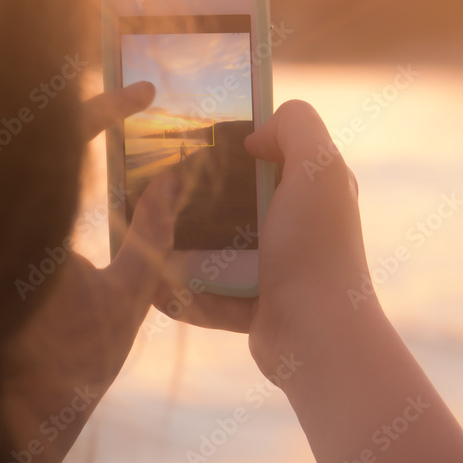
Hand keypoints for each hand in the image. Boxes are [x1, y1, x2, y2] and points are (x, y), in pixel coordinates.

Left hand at [0, 82, 180, 462]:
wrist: (26, 413)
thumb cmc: (79, 359)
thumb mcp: (131, 293)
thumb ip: (156, 229)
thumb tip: (173, 178)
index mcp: (39, 228)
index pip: (68, 139)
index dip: (109, 106)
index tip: (145, 92)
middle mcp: (6, 224)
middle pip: (36, 140)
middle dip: (81, 112)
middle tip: (125, 98)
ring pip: (21, 166)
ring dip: (57, 142)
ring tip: (106, 126)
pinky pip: (16, 197)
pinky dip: (43, 177)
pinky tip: (72, 180)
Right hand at [151, 100, 375, 376]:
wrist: (317, 337)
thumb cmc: (314, 248)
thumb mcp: (317, 165)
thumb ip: (295, 125)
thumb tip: (254, 135)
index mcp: (314, 188)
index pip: (271, 150)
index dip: (236, 139)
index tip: (194, 138)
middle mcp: (298, 225)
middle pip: (236, 196)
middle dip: (198, 191)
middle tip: (156, 184)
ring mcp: (275, 266)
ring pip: (217, 244)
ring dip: (182, 241)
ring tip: (144, 230)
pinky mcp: (253, 303)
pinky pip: (209, 290)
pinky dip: (181, 288)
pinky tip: (149, 279)